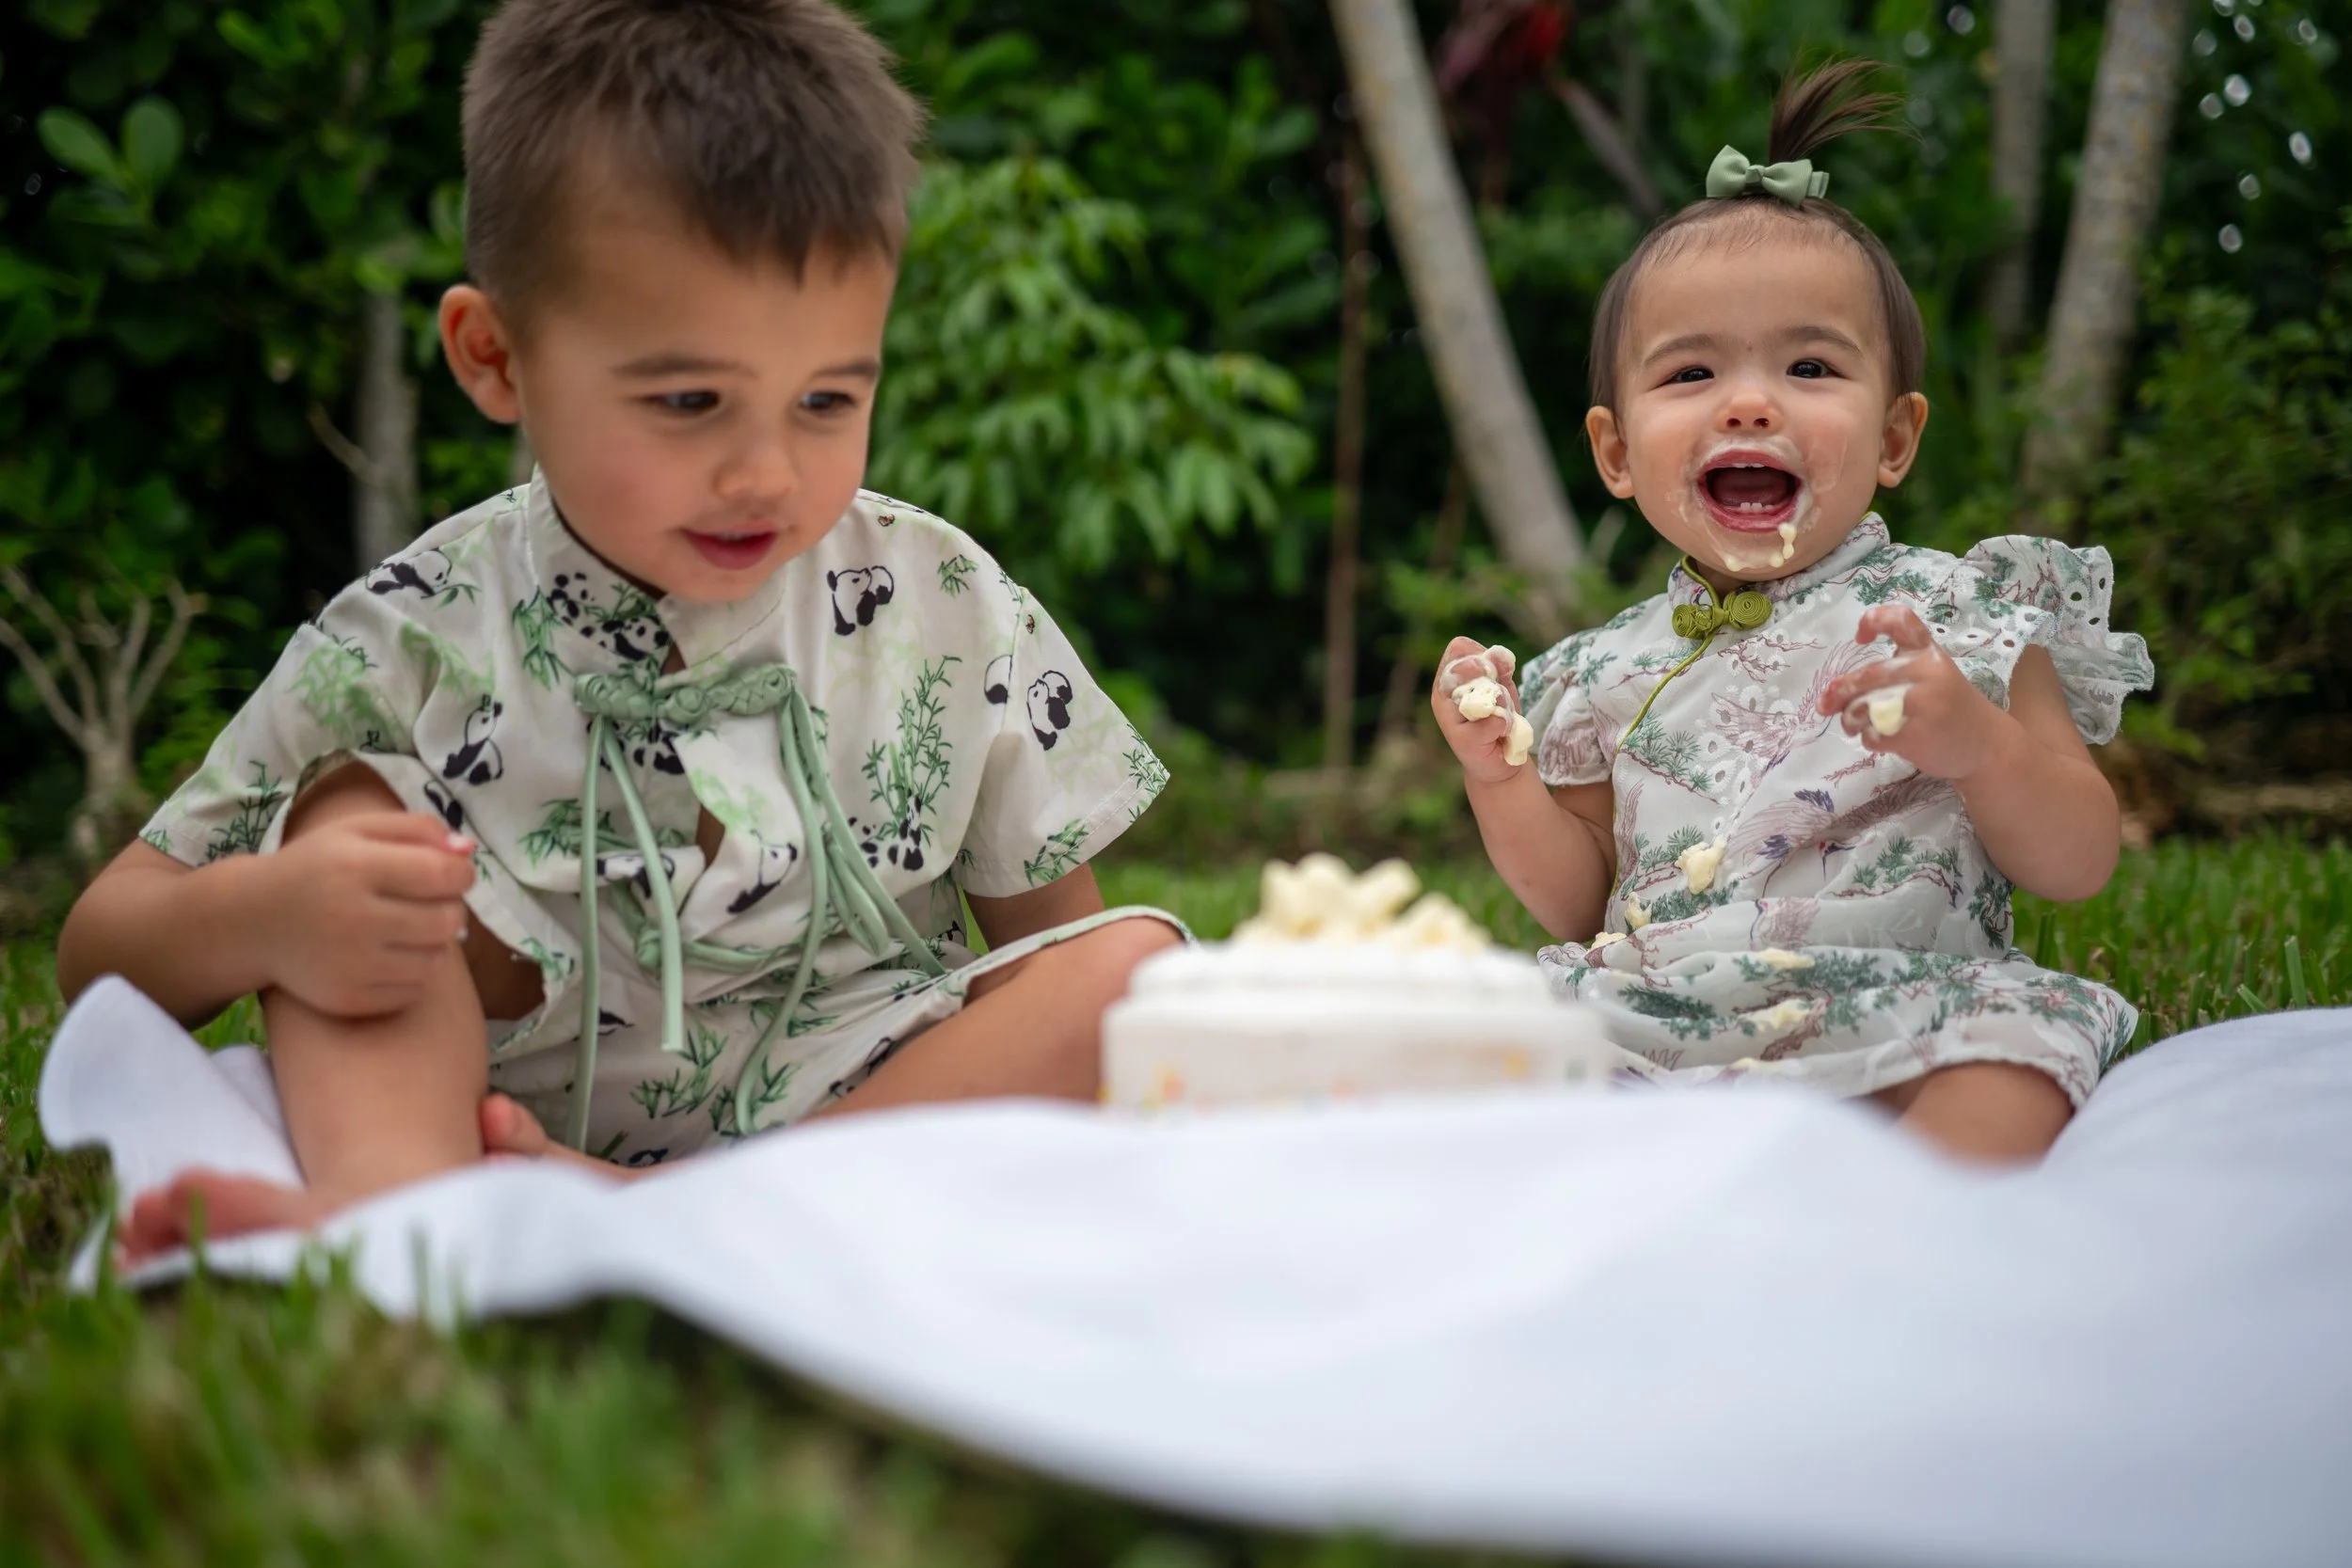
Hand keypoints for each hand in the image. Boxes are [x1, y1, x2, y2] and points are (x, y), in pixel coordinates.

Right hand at [257, 813, 478, 1017]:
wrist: (251, 922)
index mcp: (355, 867)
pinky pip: (413, 990)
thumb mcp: (356, 831)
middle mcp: (353, 918)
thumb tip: (468, 851)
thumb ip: (417, 829)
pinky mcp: (348, 999)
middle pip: (446, 920)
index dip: (461, 873)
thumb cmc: (315, 867)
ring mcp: (350, 964)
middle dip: (450, 908)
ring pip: (436, 959)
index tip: (453, 873)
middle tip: (429, 901)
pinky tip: (388, 954)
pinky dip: (412, 972)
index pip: (441, 874)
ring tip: (407, 926)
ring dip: (433, 941)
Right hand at [1430, 636, 1529, 785]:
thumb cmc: (1496, 718)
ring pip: (1489, 694)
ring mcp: (1449, 719)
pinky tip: (1501, 735)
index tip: (1493, 675)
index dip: (1482, 655)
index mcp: (1445, 679)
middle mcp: (1441, 697)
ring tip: (1500, 718)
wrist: (1500, 762)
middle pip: (1473, 666)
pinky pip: (1495, 720)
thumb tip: (1499, 654)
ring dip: (1504, 705)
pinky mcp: (1464, 740)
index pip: (1459, 648)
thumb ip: (1498, 667)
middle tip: (1498, 701)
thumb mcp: (1500, 686)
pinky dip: (1506, 725)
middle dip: (1496, 681)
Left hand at [1817, 607, 2015, 780]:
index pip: (1901, 620)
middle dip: (1839, 692)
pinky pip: (1872, 735)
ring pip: (1863, 707)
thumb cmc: (1951, 709)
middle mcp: (1926, 672)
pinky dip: (1868, 740)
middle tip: (1827, 704)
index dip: (1874, 621)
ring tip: (1853, 725)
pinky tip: (1879, 740)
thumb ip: (1891, 675)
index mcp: (1929, 653)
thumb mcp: (1933, 677)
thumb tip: (1833, 691)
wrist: (1988, 747)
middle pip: (1867, 675)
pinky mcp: (1916, 734)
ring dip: (1849, 719)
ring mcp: (1923, 703)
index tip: (1860, 638)